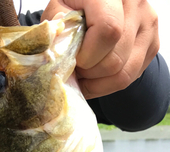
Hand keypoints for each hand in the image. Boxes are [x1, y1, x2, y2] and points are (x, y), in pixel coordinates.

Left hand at [41, 0, 159, 98]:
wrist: (98, 11)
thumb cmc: (74, 9)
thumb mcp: (58, 10)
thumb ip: (57, 26)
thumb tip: (60, 48)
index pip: (108, 30)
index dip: (88, 55)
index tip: (74, 59)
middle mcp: (135, 4)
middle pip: (114, 59)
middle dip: (89, 72)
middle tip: (75, 68)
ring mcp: (148, 24)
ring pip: (123, 74)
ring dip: (97, 82)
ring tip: (83, 73)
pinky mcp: (152, 44)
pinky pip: (129, 78)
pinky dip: (106, 84)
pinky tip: (94, 75)